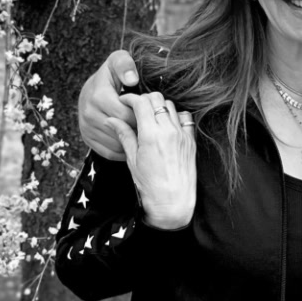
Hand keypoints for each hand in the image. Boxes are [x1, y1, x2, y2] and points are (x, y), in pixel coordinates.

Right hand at [78, 49, 140, 160]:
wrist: (89, 90)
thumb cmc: (110, 75)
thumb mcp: (117, 62)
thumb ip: (125, 65)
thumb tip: (132, 79)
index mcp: (98, 96)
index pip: (126, 114)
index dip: (142, 115)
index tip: (149, 111)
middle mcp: (89, 113)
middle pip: (123, 129)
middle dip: (139, 128)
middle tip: (151, 125)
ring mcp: (86, 128)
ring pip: (117, 143)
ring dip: (133, 141)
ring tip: (144, 133)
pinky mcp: (87, 139)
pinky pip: (109, 152)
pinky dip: (124, 150)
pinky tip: (134, 141)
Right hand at [111, 92, 197, 229]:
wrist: (172, 202)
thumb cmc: (149, 184)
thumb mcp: (132, 159)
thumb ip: (124, 135)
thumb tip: (111, 120)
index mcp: (151, 135)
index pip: (141, 102)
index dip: (130, 98)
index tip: (124, 101)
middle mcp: (169, 130)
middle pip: (157, 98)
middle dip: (144, 98)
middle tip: (136, 107)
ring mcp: (182, 134)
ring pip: (171, 105)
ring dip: (159, 106)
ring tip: (150, 116)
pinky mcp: (191, 140)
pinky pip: (186, 118)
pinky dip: (176, 115)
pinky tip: (168, 124)